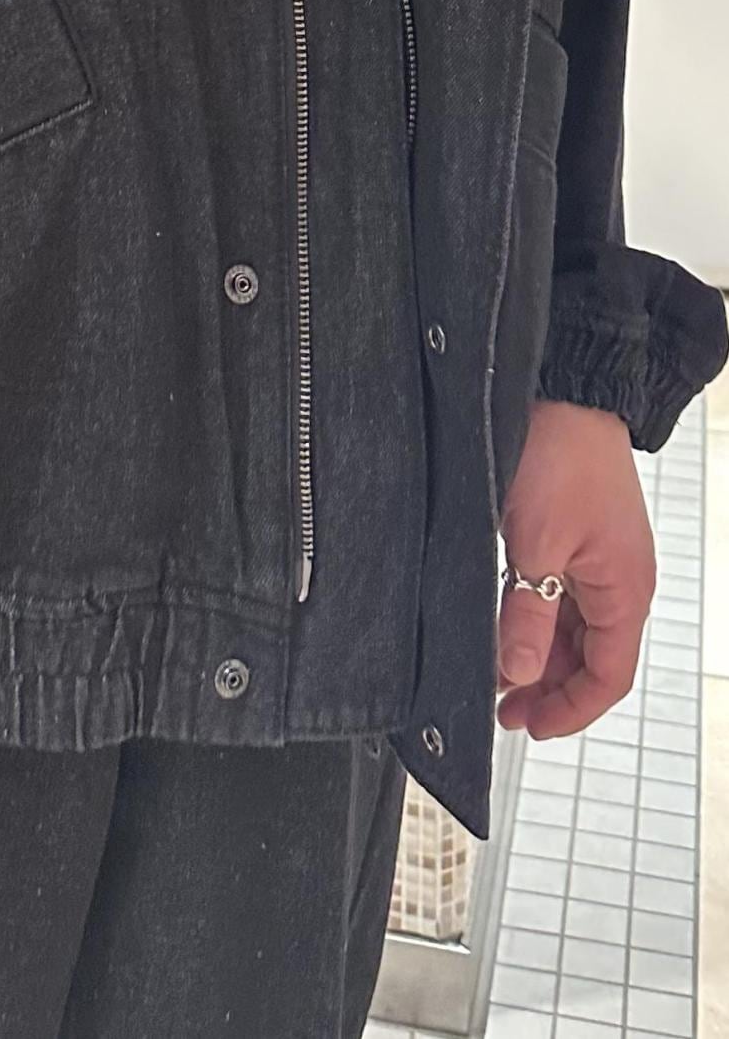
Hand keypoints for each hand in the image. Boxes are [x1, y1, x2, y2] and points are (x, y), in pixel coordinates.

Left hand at [496, 397, 655, 738]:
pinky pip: (561, 597)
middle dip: (548, 688)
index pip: (607, 677)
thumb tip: (517, 674)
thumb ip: (526, 614)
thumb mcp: (535, 545)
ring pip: (573, 629)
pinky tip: (502, 628)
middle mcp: (620, 582)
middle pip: (590, 658)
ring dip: (539, 655)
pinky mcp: (577, 540)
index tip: (526, 726)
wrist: (565, 395)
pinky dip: (536, 619)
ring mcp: (600, 561)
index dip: (568, 710)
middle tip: (501, 707)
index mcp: (624, 592)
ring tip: (497, 674)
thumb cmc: (560, 459)